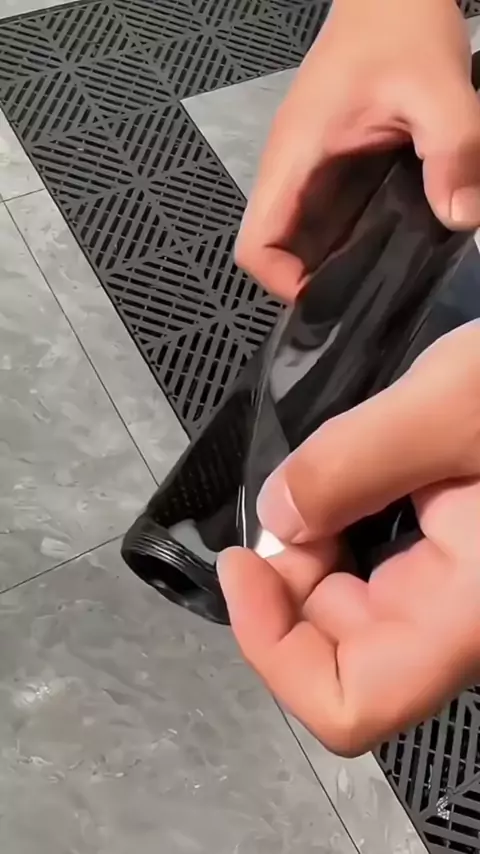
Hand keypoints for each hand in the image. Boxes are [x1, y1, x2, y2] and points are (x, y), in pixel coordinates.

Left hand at [218, 323, 479, 756]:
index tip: (243, 563)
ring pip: (355, 609)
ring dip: (315, 549)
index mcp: (473, 611)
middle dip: (289, 576)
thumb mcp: (458, 399)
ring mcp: (463, 594)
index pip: (353, 704)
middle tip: (291, 489)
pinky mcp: (463, 562)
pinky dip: (346, 530)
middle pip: (338, 649)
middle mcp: (465, 622)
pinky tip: (353, 477)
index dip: (273, 651)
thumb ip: (357, 459)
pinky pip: (383, 572)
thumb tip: (276, 518)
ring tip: (323, 472)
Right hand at [236, 0, 479, 301]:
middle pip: (276, 250)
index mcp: (295, 156)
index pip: (255, 244)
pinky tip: (387, 239)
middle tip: (363, 294)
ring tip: (378, 273)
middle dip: (312, 280)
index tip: (324, 298)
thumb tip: (461, 216)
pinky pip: (324, 217)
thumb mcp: (439, 89)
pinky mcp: (328, 165)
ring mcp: (307, 168)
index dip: (280, 282)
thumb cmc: (399, 25)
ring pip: (300, 238)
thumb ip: (454, 151)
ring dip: (330, 263)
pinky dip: (347, 239)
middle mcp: (292, 168)